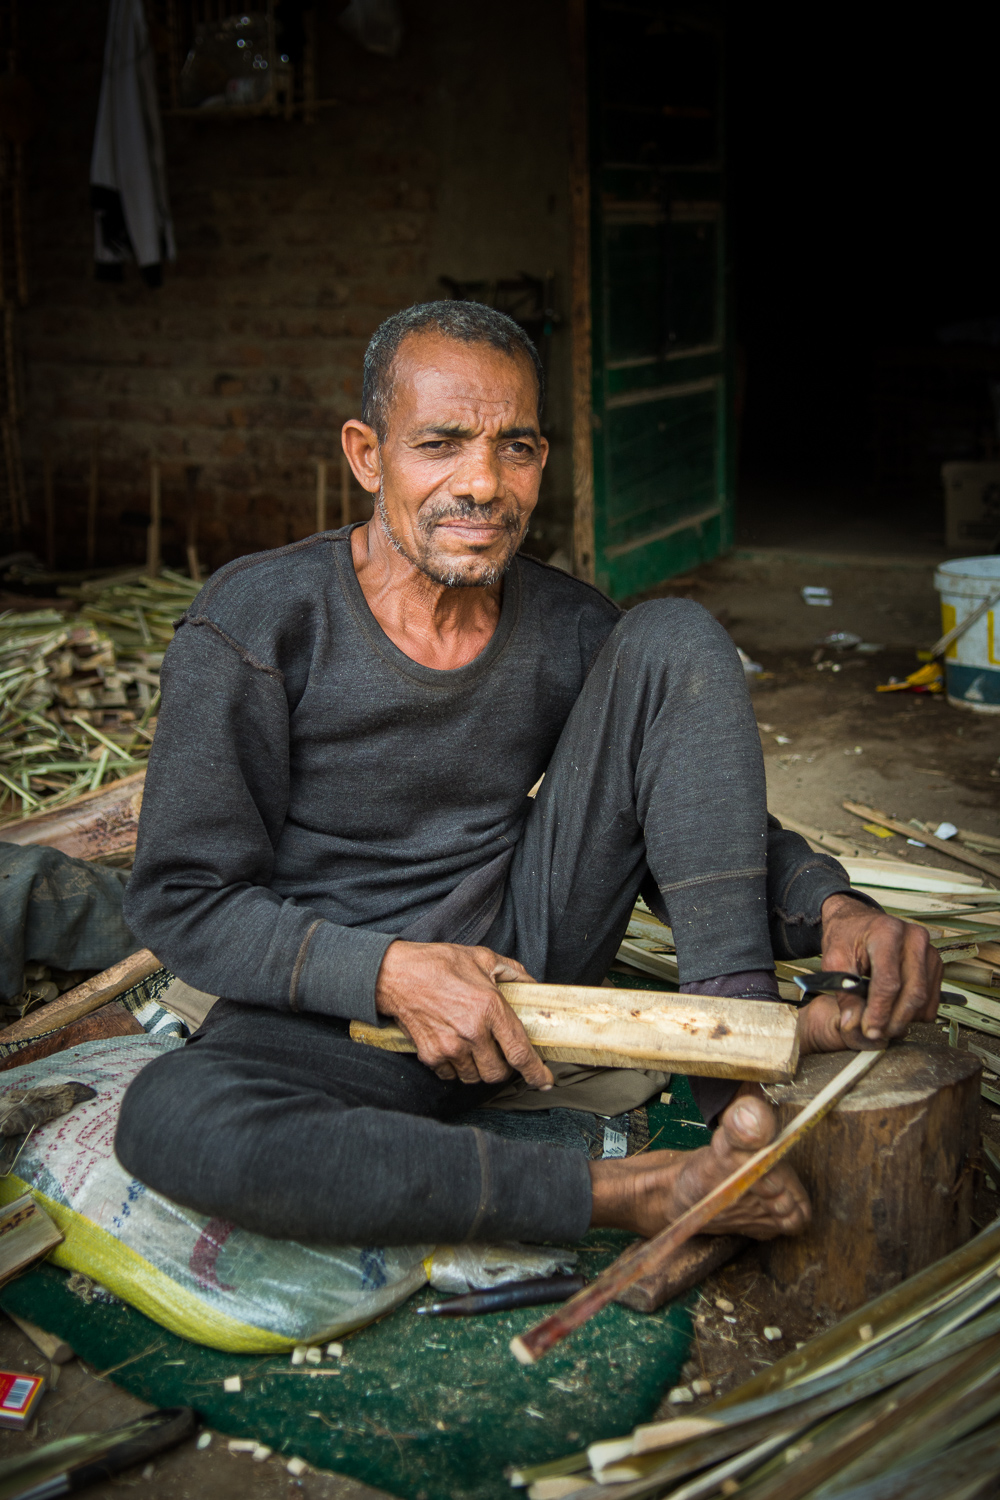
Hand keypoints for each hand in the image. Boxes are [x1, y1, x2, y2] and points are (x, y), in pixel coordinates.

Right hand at [374, 940, 553, 1089]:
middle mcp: (472, 1032)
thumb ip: (512, 972)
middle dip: (503, 1068)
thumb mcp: (481, 958)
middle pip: (498, 1073)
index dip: (535, 1072)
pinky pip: (451, 1075)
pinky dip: (456, 1067)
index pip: (520, 1052)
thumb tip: (531, 984)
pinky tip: (454, 1047)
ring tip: (473, 1047)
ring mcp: (450, 1047)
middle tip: (499, 1053)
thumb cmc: (437, 964)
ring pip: (475, 1077)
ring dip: (479, 1068)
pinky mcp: (431, 1055)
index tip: (544, 1080)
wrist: (395, 974)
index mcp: (490, 1008)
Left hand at [797, 894, 941, 1052]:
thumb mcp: (834, 960)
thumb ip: (844, 992)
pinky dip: (916, 1013)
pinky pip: (932, 998)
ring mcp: (929, 949)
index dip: (880, 1011)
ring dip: (905, 1019)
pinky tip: (896, 1013)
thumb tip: (853, 1025)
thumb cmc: (846, 938)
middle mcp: (914, 938)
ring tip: (883, 1025)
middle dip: (895, 1020)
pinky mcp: (935, 962)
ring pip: (925, 998)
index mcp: (886, 932)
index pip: (889, 981)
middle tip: (877, 1035)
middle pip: (913, 992)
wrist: (859, 922)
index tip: (869, 1030)